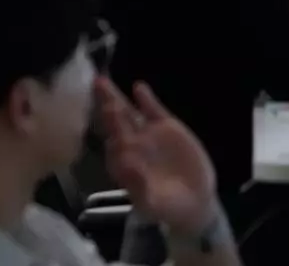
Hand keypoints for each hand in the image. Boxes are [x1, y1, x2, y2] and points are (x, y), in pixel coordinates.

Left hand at [96, 76, 217, 236]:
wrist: (194, 201)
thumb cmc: (166, 207)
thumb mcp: (151, 204)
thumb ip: (139, 187)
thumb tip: (127, 167)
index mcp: (121, 163)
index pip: (110, 145)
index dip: (105, 134)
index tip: (99, 123)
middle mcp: (129, 144)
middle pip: (113, 122)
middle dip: (103, 106)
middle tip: (94, 90)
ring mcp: (145, 133)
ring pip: (127, 111)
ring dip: (115, 96)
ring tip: (102, 82)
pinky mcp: (165, 126)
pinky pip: (152, 110)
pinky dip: (146, 99)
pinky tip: (139, 88)